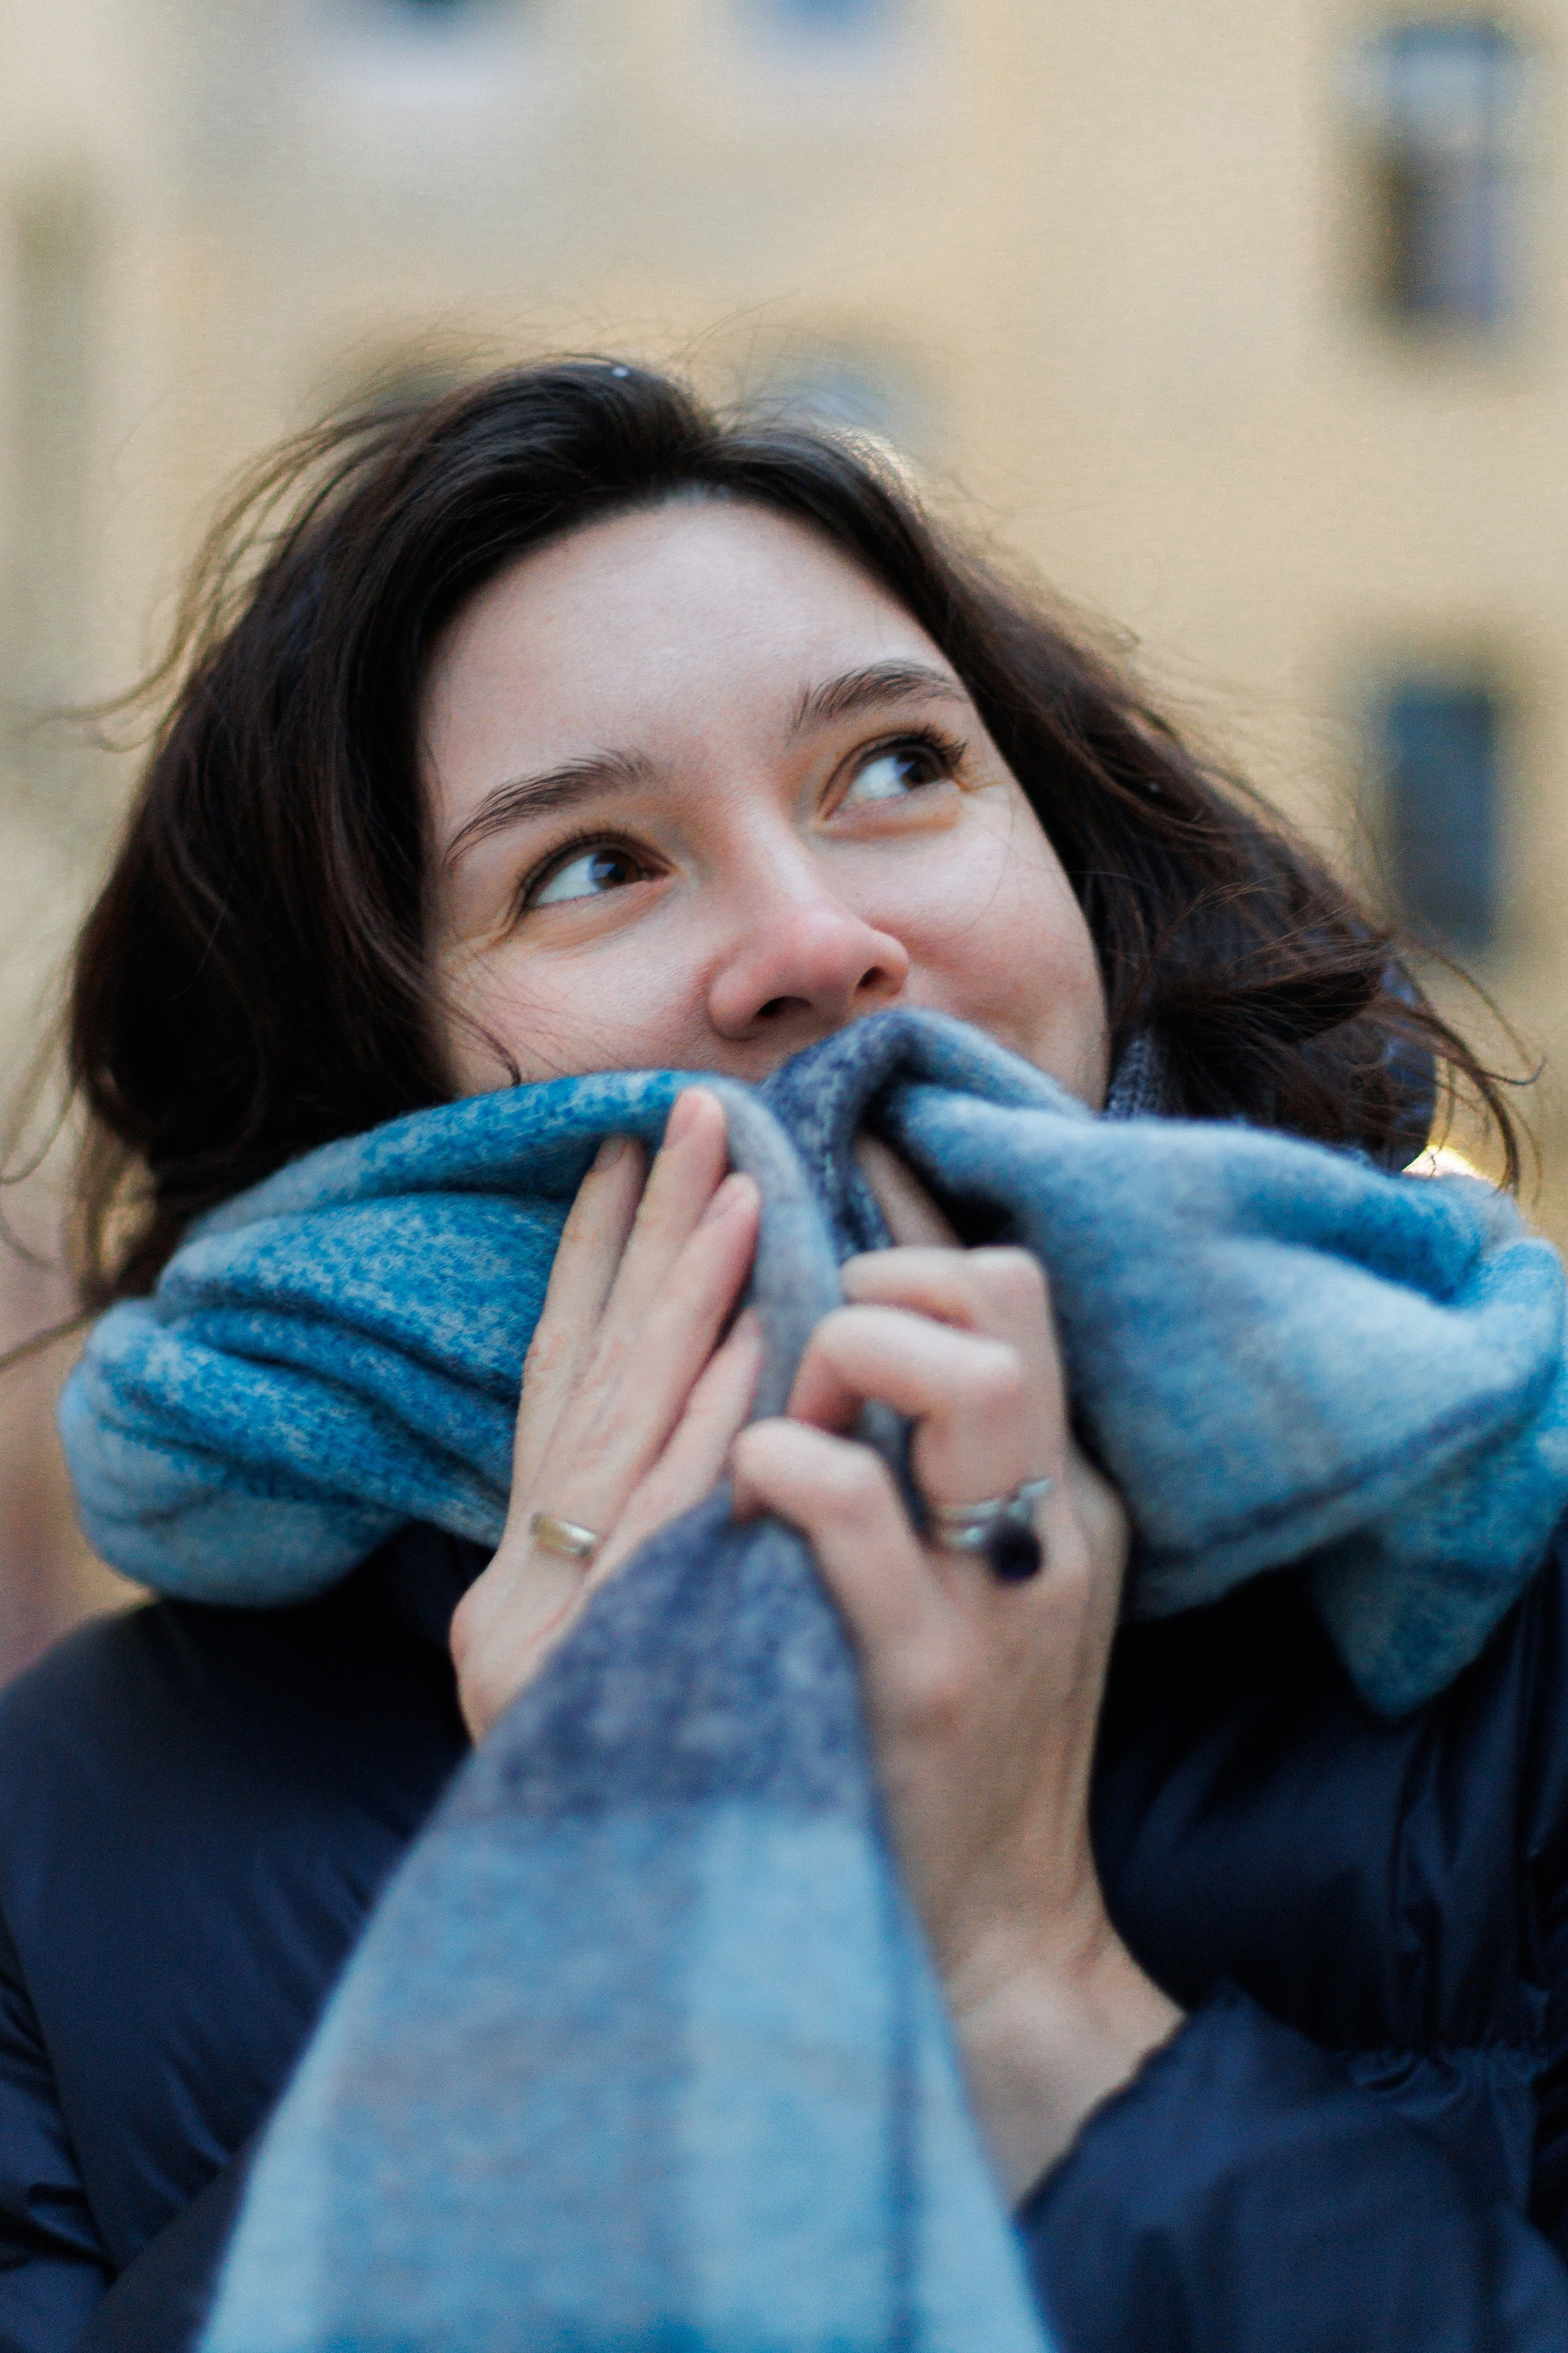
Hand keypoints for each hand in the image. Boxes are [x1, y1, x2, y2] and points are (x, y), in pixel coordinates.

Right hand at [449, 1087, 762, 1742]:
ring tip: (734, 1186)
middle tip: (692, 1115)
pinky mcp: (583, 1683)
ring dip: (684, 1307)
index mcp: (546, 1578)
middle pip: (590, 1384)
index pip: (570, 1390)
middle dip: (647, 1243)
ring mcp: (546, 1638)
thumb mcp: (677, 1647)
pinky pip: (660, 1535)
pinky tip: (744, 1345)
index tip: (638, 1152)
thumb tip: (734, 1404)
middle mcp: (527, 1593)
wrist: (709, 1973)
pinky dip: (697, 1431)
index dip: (602, 1265)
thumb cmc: (731, 1806)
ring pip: (624, 1439)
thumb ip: (675, 1537)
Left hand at [732, 1228, 1182, 2199]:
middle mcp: (1053, 1521)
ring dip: (856, 1356)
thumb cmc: (959, 1740)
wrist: (996, 1933)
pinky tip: (752, 1476)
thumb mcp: (990, 1576)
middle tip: (816, 1354)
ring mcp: (998, 1597)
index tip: (831, 1186)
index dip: (913, 1215)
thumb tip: (858, 1314)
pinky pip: (863, 1513)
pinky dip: (794, 1464)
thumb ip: (948, 1455)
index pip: (1011, 1285)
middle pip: (1007, 1301)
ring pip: (970, 1380)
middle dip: (892, 1282)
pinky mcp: (929, 1679)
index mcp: (1064, 1487)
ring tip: (790, 1416)